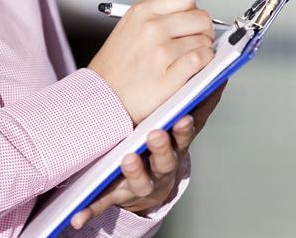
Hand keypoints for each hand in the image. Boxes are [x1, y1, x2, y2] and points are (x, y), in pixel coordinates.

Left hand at [70, 82, 225, 229]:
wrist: (150, 184)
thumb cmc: (165, 148)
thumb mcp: (182, 129)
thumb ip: (199, 106)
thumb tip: (219, 77)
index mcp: (176, 149)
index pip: (183, 138)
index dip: (184, 130)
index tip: (183, 117)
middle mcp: (161, 169)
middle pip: (165, 161)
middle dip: (161, 149)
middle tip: (155, 135)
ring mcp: (140, 183)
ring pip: (139, 181)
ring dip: (135, 172)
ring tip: (127, 160)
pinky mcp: (118, 195)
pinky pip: (104, 203)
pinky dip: (90, 210)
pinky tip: (77, 217)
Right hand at [88, 0, 214, 124]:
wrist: (101, 98)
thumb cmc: (114, 68)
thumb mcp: (128, 28)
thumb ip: (155, 17)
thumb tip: (188, 15)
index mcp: (142, 13)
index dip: (193, 9)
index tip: (190, 21)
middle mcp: (151, 29)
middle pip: (201, 17)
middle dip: (204, 30)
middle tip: (198, 40)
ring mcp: (160, 52)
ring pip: (203, 40)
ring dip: (203, 50)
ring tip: (190, 57)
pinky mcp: (168, 76)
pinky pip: (201, 59)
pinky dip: (205, 63)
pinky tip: (196, 67)